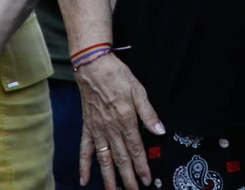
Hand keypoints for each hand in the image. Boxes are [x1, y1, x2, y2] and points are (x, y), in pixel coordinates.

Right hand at [75, 55, 162, 189]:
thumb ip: (149, 113)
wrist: (93, 67)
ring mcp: (98, 130)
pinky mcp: (88, 127)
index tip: (146, 179)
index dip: (141, 166)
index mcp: (126, 120)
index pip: (136, 149)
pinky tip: (85, 180)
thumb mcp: (139, 91)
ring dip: (109, 178)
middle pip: (121, 158)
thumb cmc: (117, 76)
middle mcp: (111, 129)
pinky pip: (85, 150)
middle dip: (128, 178)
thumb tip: (160, 130)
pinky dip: (84, 165)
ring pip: (104, 159)